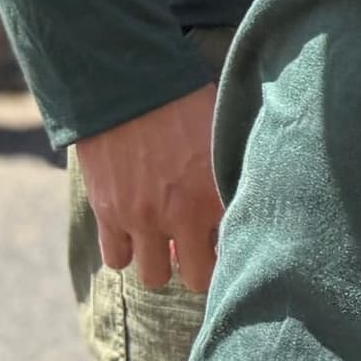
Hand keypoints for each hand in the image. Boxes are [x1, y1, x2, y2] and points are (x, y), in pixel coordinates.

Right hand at [78, 83, 223, 294]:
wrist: (127, 82)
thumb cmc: (185, 101)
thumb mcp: (223, 134)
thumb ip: (235, 171)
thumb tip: (253, 194)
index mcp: (216, 193)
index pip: (236, 249)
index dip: (237, 249)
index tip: (233, 239)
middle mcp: (180, 214)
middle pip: (198, 278)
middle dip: (200, 266)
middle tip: (200, 246)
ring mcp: (141, 219)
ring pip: (154, 276)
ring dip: (161, 262)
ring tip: (166, 239)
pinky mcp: (107, 214)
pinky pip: (116, 259)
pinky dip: (126, 250)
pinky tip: (135, 230)